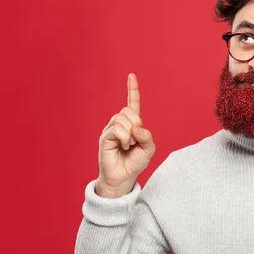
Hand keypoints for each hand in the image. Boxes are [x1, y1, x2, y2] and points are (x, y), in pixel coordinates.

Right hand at [96, 73, 155, 197]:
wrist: (124, 178)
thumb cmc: (135, 163)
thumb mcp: (149, 149)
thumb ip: (147, 136)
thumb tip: (136, 127)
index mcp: (132, 124)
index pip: (132, 103)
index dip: (132, 90)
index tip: (131, 75)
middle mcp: (119, 124)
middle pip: (127, 111)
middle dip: (136, 123)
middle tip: (135, 140)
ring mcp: (110, 130)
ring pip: (122, 118)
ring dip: (130, 133)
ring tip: (128, 145)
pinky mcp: (105, 138)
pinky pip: (116, 129)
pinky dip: (124, 138)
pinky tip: (123, 146)